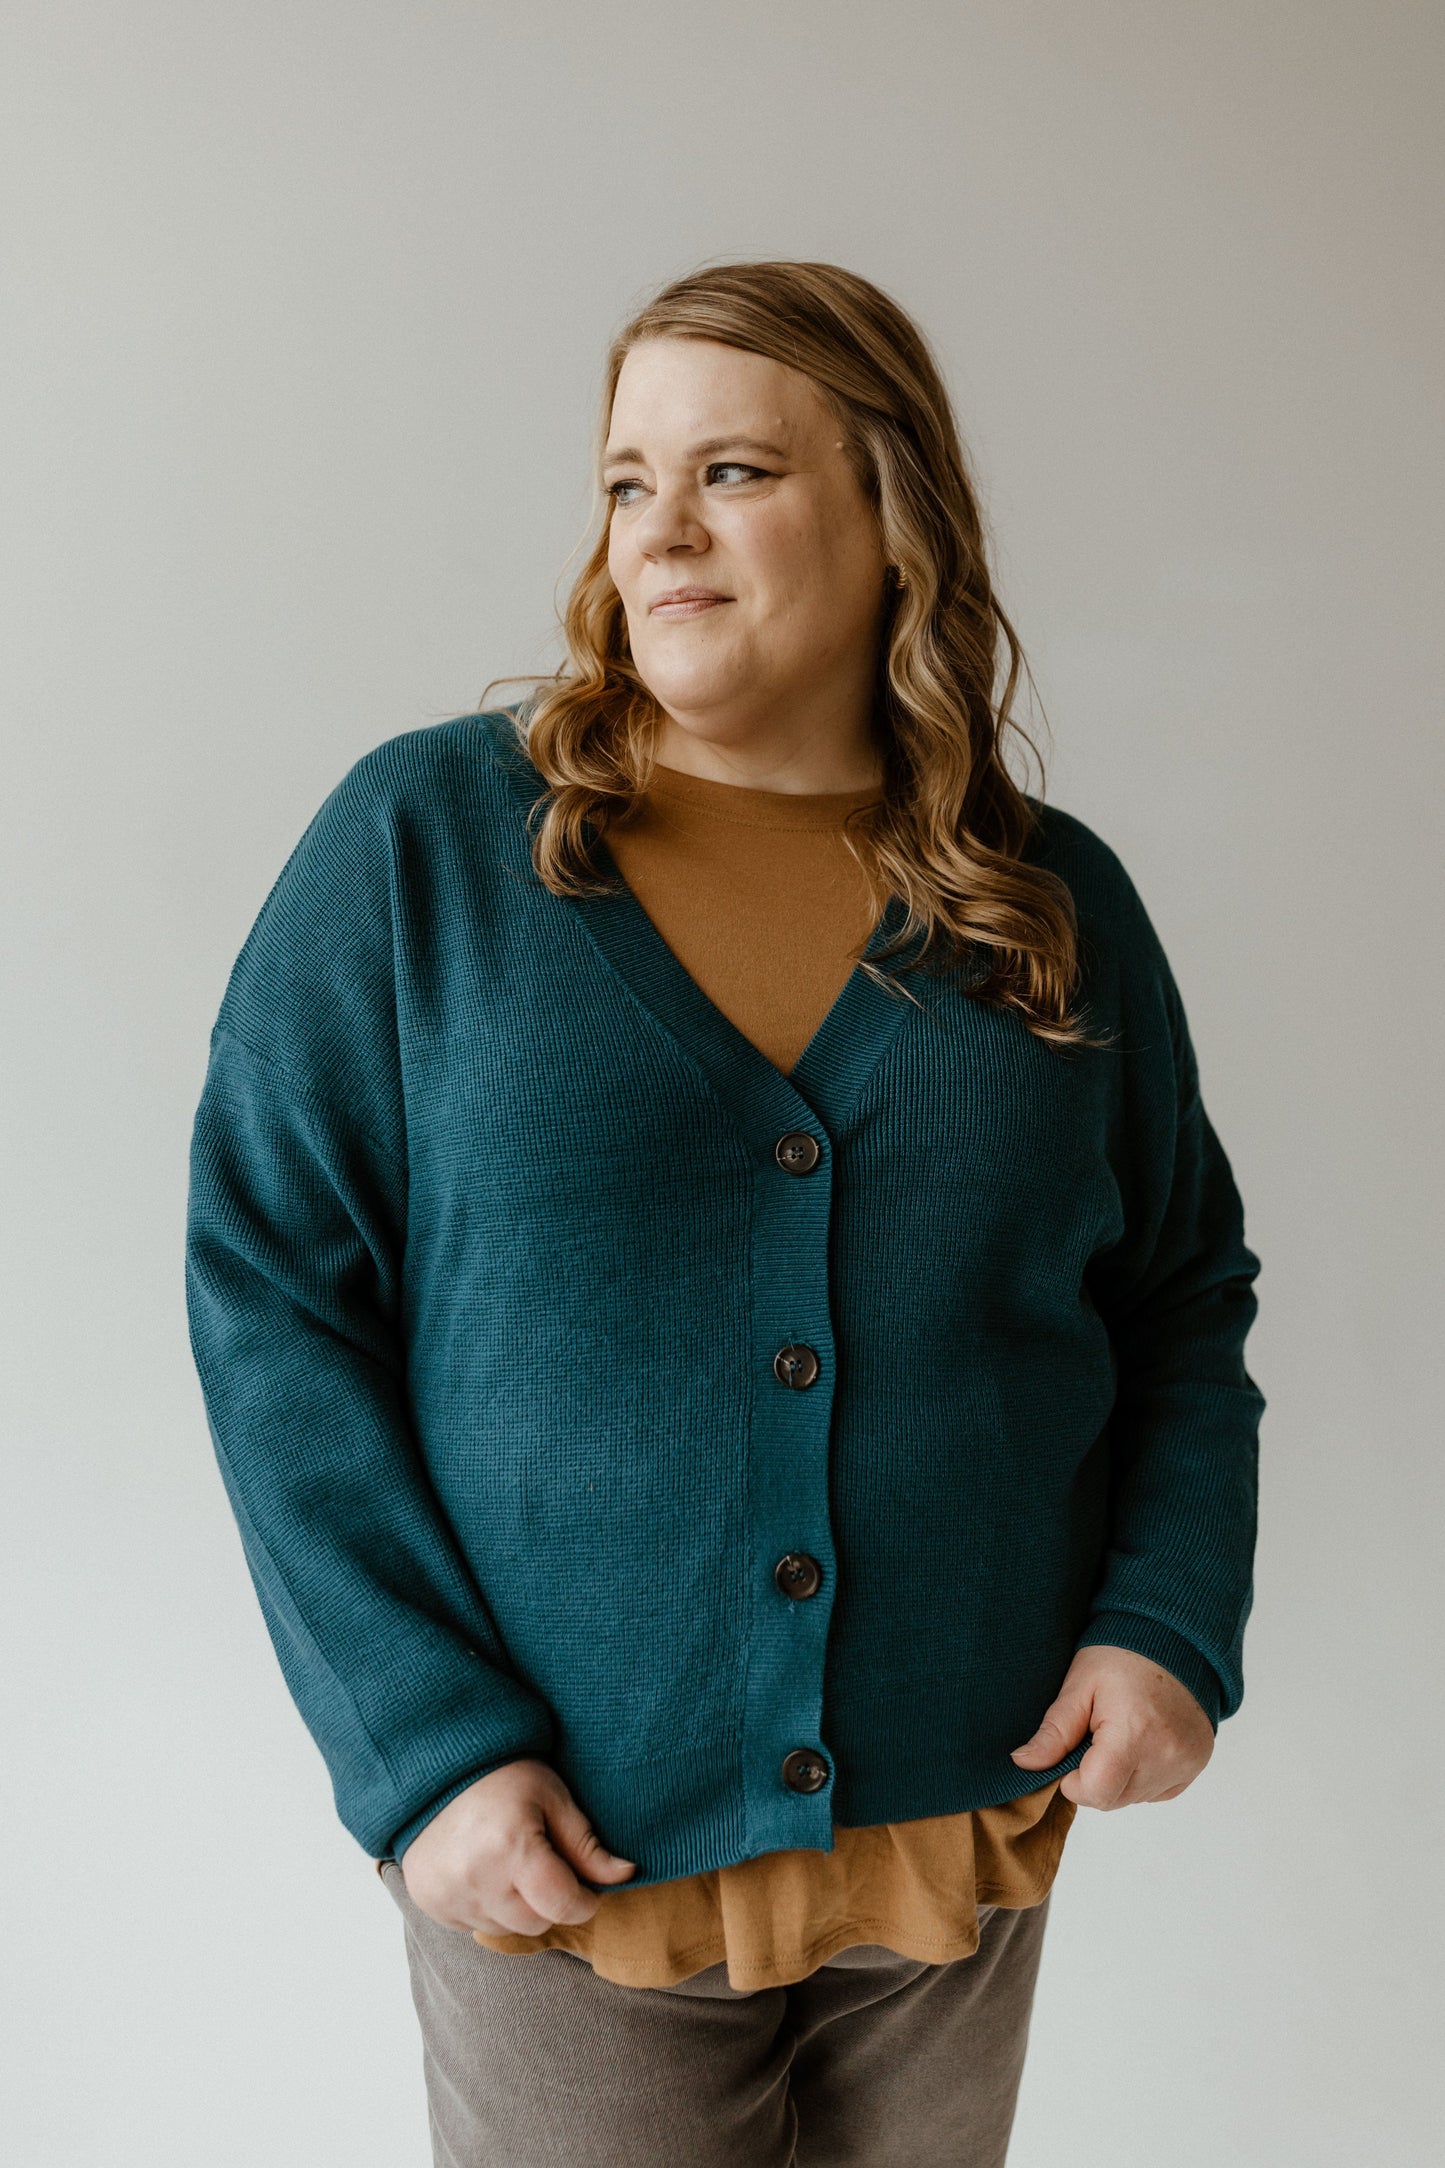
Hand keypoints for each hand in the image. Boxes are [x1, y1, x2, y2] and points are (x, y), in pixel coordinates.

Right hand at [398, 1758, 636, 1933]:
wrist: (435, 1769)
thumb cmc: (501, 1775)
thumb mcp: (552, 1796)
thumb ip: (586, 1843)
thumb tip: (626, 1874)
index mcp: (512, 1849)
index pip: (563, 1906)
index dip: (585, 1900)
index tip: (588, 1887)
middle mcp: (477, 1880)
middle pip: (537, 1923)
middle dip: (550, 1902)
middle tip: (545, 1865)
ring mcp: (449, 1895)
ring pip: (506, 1929)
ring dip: (517, 1906)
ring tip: (509, 1863)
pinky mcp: (431, 1903)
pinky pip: (474, 1924)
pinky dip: (487, 1907)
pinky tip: (483, 1871)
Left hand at [1008, 1644, 1214, 1808]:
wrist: (1173, 1638)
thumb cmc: (1122, 1655)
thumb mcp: (1080, 1685)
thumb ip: (1054, 1732)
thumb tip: (1024, 1764)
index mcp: (1134, 1734)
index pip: (1095, 1792)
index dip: (1072, 1782)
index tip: (1070, 1754)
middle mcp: (1166, 1755)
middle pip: (1113, 1799)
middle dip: (1093, 1778)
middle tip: (1093, 1736)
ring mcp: (1186, 1762)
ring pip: (1135, 1797)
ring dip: (1118, 1777)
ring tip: (1118, 1734)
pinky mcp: (1196, 1763)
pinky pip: (1158, 1790)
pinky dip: (1143, 1775)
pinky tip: (1140, 1741)